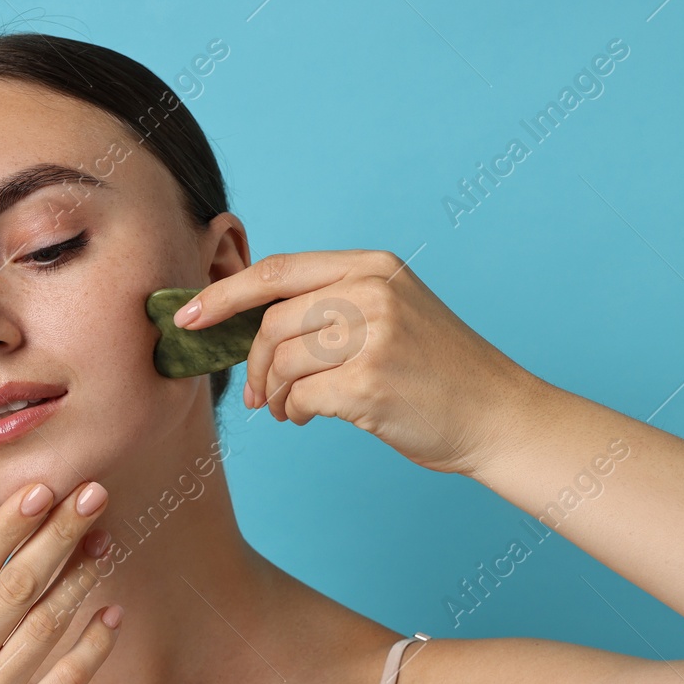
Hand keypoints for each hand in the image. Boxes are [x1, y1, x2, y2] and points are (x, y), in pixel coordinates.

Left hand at [174, 249, 545, 476]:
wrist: (497, 414)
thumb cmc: (436, 372)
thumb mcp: (391, 312)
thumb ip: (331, 304)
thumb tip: (249, 324)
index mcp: (373, 266)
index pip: (276, 271)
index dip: (224, 295)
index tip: (187, 317)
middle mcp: (373, 291)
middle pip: (272, 321)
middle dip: (252, 363)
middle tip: (255, 393)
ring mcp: (374, 336)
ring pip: (282, 361)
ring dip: (272, 393)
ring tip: (286, 409)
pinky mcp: (370, 383)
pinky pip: (300, 397)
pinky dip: (294, 412)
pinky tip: (308, 418)